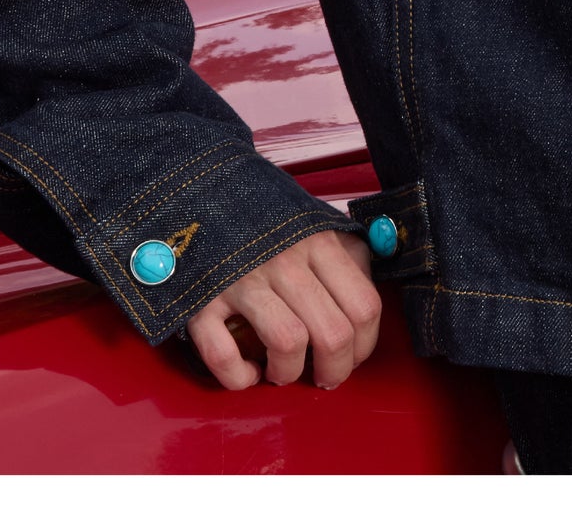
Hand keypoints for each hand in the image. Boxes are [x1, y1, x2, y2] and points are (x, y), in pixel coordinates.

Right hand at [186, 229, 380, 389]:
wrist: (204, 194)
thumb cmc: (269, 222)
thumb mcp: (319, 225)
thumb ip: (350, 256)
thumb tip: (367, 306)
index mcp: (320, 242)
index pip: (364, 307)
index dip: (365, 345)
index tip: (353, 356)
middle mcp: (286, 260)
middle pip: (332, 334)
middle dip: (335, 370)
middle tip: (323, 376)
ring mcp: (243, 279)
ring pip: (287, 344)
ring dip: (289, 373)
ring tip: (282, 370)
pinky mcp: (203, 299)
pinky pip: (224, 355)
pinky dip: (238, 377)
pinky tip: (248, 371)